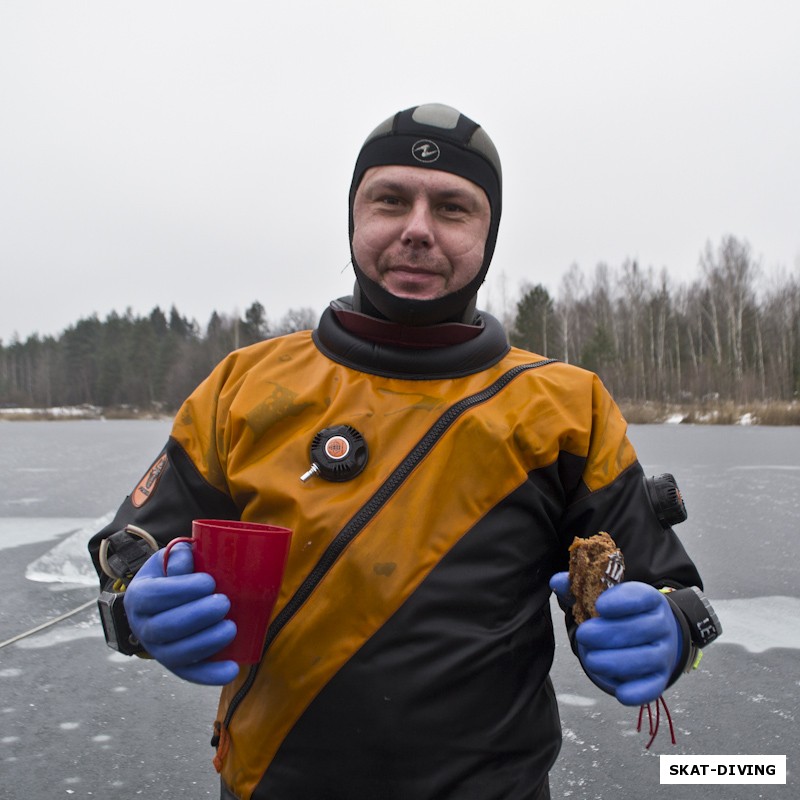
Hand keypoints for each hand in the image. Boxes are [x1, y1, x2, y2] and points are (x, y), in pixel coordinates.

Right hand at [123, 543, 239, 684]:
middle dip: (198, 616)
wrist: (165, 598)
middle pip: (166, 627)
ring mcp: (158, 649)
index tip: (209, 582)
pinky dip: (211, 675)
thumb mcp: (169, 559)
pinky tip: (232, 669)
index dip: (182, 590)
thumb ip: (178, 556)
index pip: (154, 595)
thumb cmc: (173, 574)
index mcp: (139, 596)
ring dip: (206, 643)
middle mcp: (143, 627)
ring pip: (177, 654)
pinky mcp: (175, 665)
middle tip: (224, 603)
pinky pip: (190, 674)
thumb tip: (187, 559)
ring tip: (231, 628)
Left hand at [550, 574, 681, 705]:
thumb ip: (579, 589)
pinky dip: (637, 692)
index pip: (641, 596)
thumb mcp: (604, 598)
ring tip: (591, 659)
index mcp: (649, 599)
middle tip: (584, 634)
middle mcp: (661, 625)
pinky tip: (620, 691)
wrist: (652, 637)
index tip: (599, 605)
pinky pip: (652, 687)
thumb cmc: (622, 615)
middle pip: (638, 629)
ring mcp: (663, 653)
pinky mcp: (659, 678)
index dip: (621, 601)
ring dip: (615, 661)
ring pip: (644, 659)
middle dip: (608, 634)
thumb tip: (556, 581)